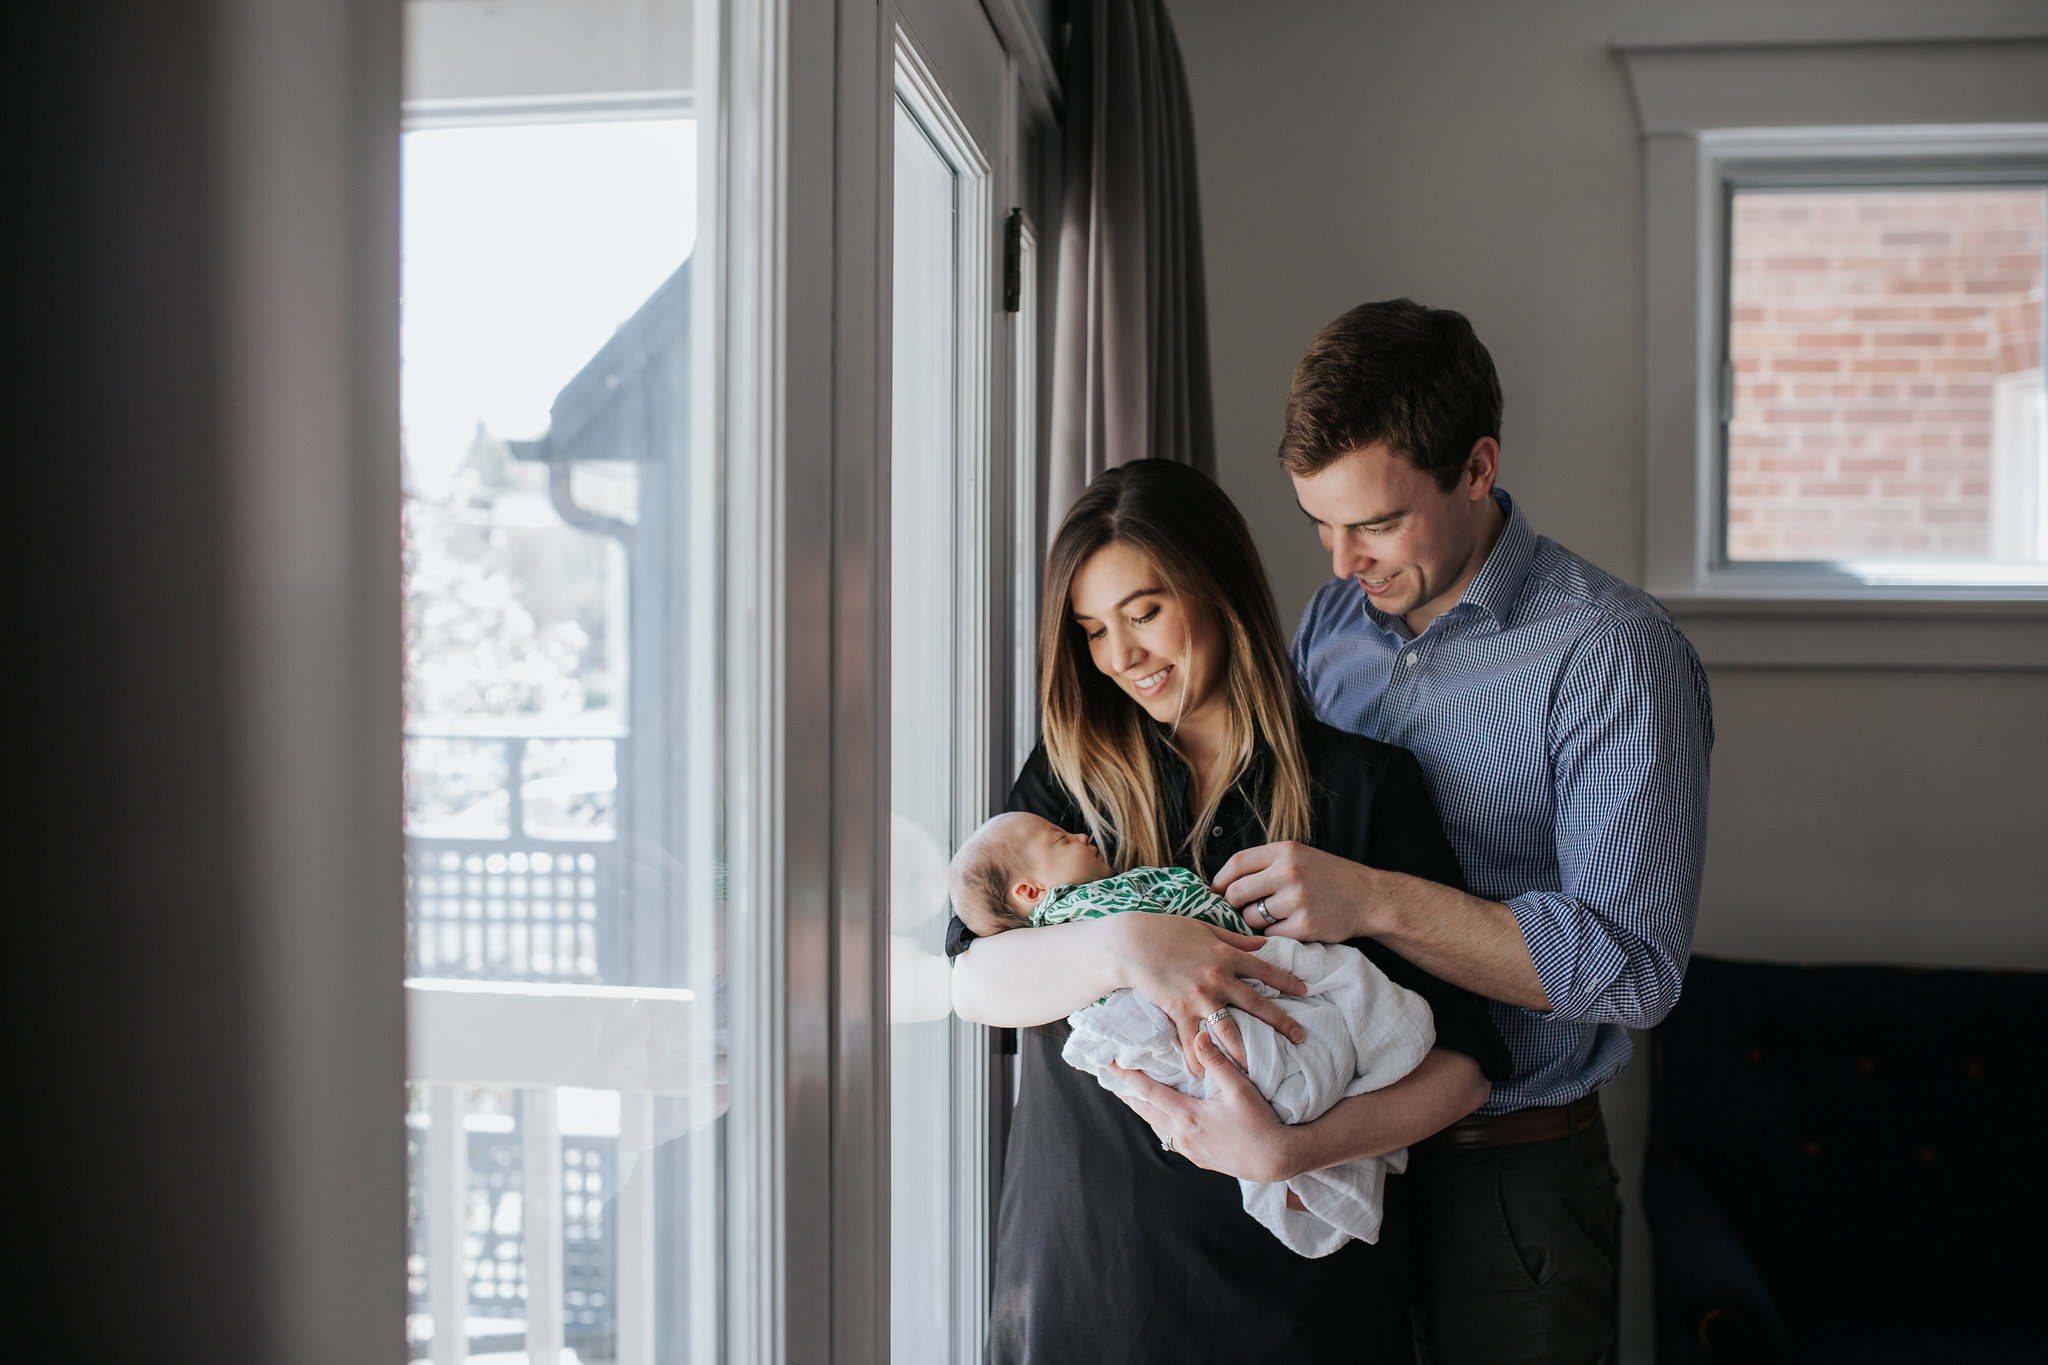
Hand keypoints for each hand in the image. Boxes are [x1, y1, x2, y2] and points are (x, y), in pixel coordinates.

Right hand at [1102, 913, 1306, 1077]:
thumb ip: (1236, 939)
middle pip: (1257, 1004)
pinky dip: (1197, 1059)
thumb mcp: (1205, 928)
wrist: (1132, 942)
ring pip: (1230, 1029)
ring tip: (1260, 1067)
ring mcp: (1199, 997)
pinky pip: (1191, 1040)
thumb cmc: (1167, 930)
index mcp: (1227, 955)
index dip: (1287, 981)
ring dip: (1246, 1050)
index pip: (1265, 970)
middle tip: (1300, 1037)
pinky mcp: (1178, 1010)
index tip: (1305, 992)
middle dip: (1281, 1022)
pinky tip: (1204, 1076)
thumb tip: (1263, 943)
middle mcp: (1218, 979)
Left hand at [1110, 1031, 1297, 1182]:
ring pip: (1155, 1124)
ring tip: (1131, 1092)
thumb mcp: (1240, 1089)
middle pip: (1143, 1109)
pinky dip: (1158, 1120)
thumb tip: (1200, 1035)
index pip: (1146, 1091)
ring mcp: (1188, 1148)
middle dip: (1126, 1092)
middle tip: (1111, 1075)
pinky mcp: (1196, 1157)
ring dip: (1142, 1107)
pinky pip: (1168, 1136)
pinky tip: (1161, 1114)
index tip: (1108, 1063)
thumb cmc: (1260, 1122)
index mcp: (1187, 1115)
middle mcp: (1181, 1134)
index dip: (1125, 1076)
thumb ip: (1217, 1062)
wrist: (1276, 1159)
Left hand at [1212, 841, 1378, 943]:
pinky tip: (1287, 927)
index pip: (1236, 863)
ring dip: (1253, 922)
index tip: (1216, 892)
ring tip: (1270, 918)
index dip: (1220, 881)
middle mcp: (1289, 872)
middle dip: (1232, 905)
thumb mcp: (1300, 856)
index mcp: (1285, 851)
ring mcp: (1297, 900)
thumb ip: (1267, 864)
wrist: (1369, 898)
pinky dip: (1273, 934)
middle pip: (1237, 893)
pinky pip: (1271, 934)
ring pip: (1251, 917)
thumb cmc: (1330, 877)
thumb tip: (1225, 883)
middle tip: (1239, 910)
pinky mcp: (1305, 926)